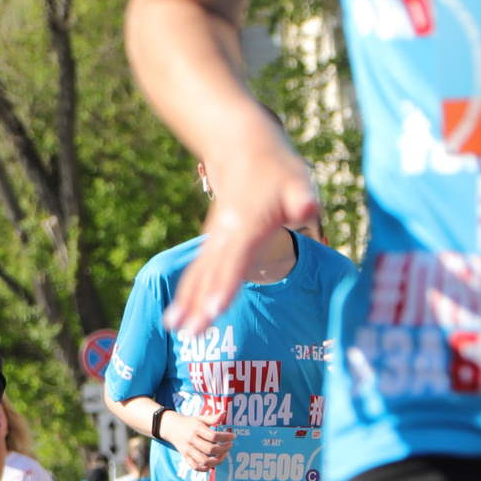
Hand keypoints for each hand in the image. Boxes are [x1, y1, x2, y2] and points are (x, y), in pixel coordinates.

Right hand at [163, 121, 318, 333]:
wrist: (241, 147)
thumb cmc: (277, 168)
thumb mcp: (297, 178)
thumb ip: (302, 196)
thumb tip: (307, 207)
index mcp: (247, 223)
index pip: (235, 259)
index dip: (225, 286)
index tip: (214, 310)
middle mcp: (225, 234)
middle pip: (210, 273)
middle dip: (199, 304)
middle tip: (189, 334)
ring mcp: (215, 238)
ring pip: (198, 273)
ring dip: (186, 301)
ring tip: (173, 328)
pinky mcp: (212, 242)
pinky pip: (197, 271)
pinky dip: (186, 292)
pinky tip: (177, 314)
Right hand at [164, 409, 231, 472]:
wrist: (171, 427)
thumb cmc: (189, 423)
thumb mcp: (200, 418)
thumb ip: (213, 418)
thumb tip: (224, 413)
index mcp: (197, 429)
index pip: (214, 436)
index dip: (226, 437)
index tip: (233, 436)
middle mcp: (192, 440)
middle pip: (210, 449)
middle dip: (224, 449)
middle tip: (229, 445)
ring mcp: (188, 450)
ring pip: (204, 460)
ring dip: (217, 460)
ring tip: (223, 455)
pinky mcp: (185, 457)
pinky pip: (196, 467)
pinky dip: (206, 468)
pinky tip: (213, 463)